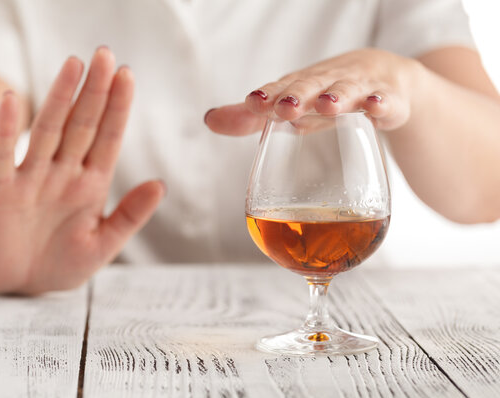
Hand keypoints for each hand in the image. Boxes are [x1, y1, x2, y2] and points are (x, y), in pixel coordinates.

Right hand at [0, 48, 163, 293]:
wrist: (19, 285)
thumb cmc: (62, 263)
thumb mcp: (104, 244)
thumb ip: (130, 216)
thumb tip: (160, 184)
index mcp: (91, 185)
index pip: (108, 138)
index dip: (118, 108)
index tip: (128, 76)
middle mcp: (64, 174)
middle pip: (82, 125)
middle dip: (95, 92)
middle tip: (105, 54)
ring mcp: (33, 180)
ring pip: (49, 131)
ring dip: (60, 98)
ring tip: (73, 65)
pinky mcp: (2, 192)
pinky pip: (3, 156)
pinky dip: (5, 129)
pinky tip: (11, 100)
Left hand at [205, 48, 420, 134]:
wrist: (384, 79)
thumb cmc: (325, 96)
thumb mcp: (292, 107)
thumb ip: (252, 119)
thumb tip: (209, 119)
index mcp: (301, 86)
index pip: (281, 88)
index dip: (268, 96)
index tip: (252, 102)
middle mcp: (326, 83)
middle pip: (311, 86)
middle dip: (297, 95)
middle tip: (284, 108)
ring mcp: (359, 89)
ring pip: (348, 91)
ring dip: (337, 97)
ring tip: (327, 105)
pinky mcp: (388, 100)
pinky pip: (387, 102)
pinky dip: (382, 104)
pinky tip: (376, 109)